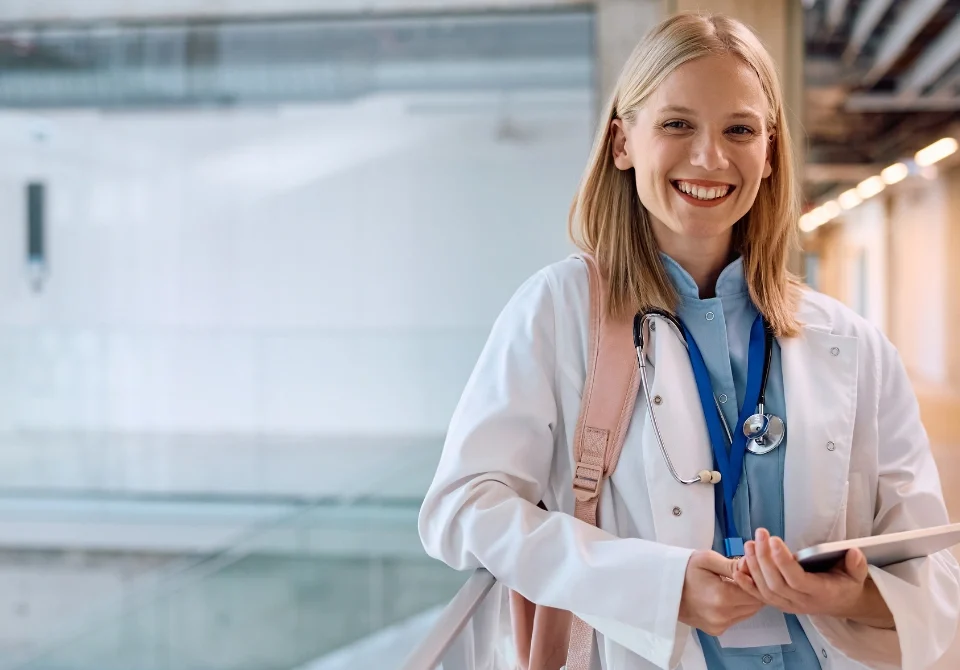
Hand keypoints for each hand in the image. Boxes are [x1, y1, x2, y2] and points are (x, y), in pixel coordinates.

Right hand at [679, 549, 764, 635]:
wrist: (662, 587)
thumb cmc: (684, 569)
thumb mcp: (707, 559)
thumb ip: (732, 565)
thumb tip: (752, 566)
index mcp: (722, 597)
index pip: (755, 591)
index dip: (757, 578)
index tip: (750, 568)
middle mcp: (722, 616)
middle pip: (755, 604)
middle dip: (753, 589)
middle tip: (744, 575)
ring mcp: (719, 625)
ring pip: (748, 613)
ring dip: (746, 599)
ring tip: (733, 585)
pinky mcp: (716, 630)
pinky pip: (737, 618)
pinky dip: (737, 607)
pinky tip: (726, 595)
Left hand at [733, 528, 892, 627]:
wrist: (840, 603)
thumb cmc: (845, 583)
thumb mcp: (857, 573)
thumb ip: (856, 564)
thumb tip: (853, 552)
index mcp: (821, 593)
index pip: (798, 580)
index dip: (783, 562)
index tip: (774, 541)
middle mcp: (802, 602)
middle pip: (777, 583)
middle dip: (765, 558)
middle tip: (759, 535)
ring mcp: (788, 605)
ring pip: (765, 590)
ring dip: (754, 566)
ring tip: (749, 544)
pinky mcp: (778, 604)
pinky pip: (759, 597)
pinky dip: (746, 585)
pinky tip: (737, 570)